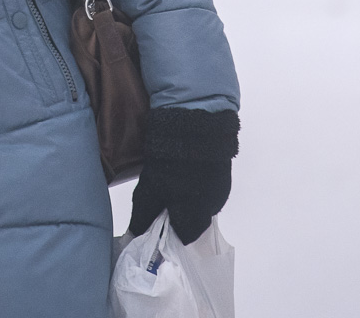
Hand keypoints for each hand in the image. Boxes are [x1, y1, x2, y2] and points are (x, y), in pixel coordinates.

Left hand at [128, 107, 237, 243]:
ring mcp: (220, 189)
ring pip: (203, 205)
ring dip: (191, 200)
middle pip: (195, 222)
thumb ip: (143, 217)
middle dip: (180, 215)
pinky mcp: (224, 172)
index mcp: (195, 215)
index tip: (157, 223)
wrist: (194, 123)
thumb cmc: (169, 160)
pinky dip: (199, 185)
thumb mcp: (148, 190)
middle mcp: (213, 207)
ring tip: (175, 183)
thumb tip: (135, 235)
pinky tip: (187, 173)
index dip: (169, 232)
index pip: (184, 237)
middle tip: (164, 201)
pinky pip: (210, 188)